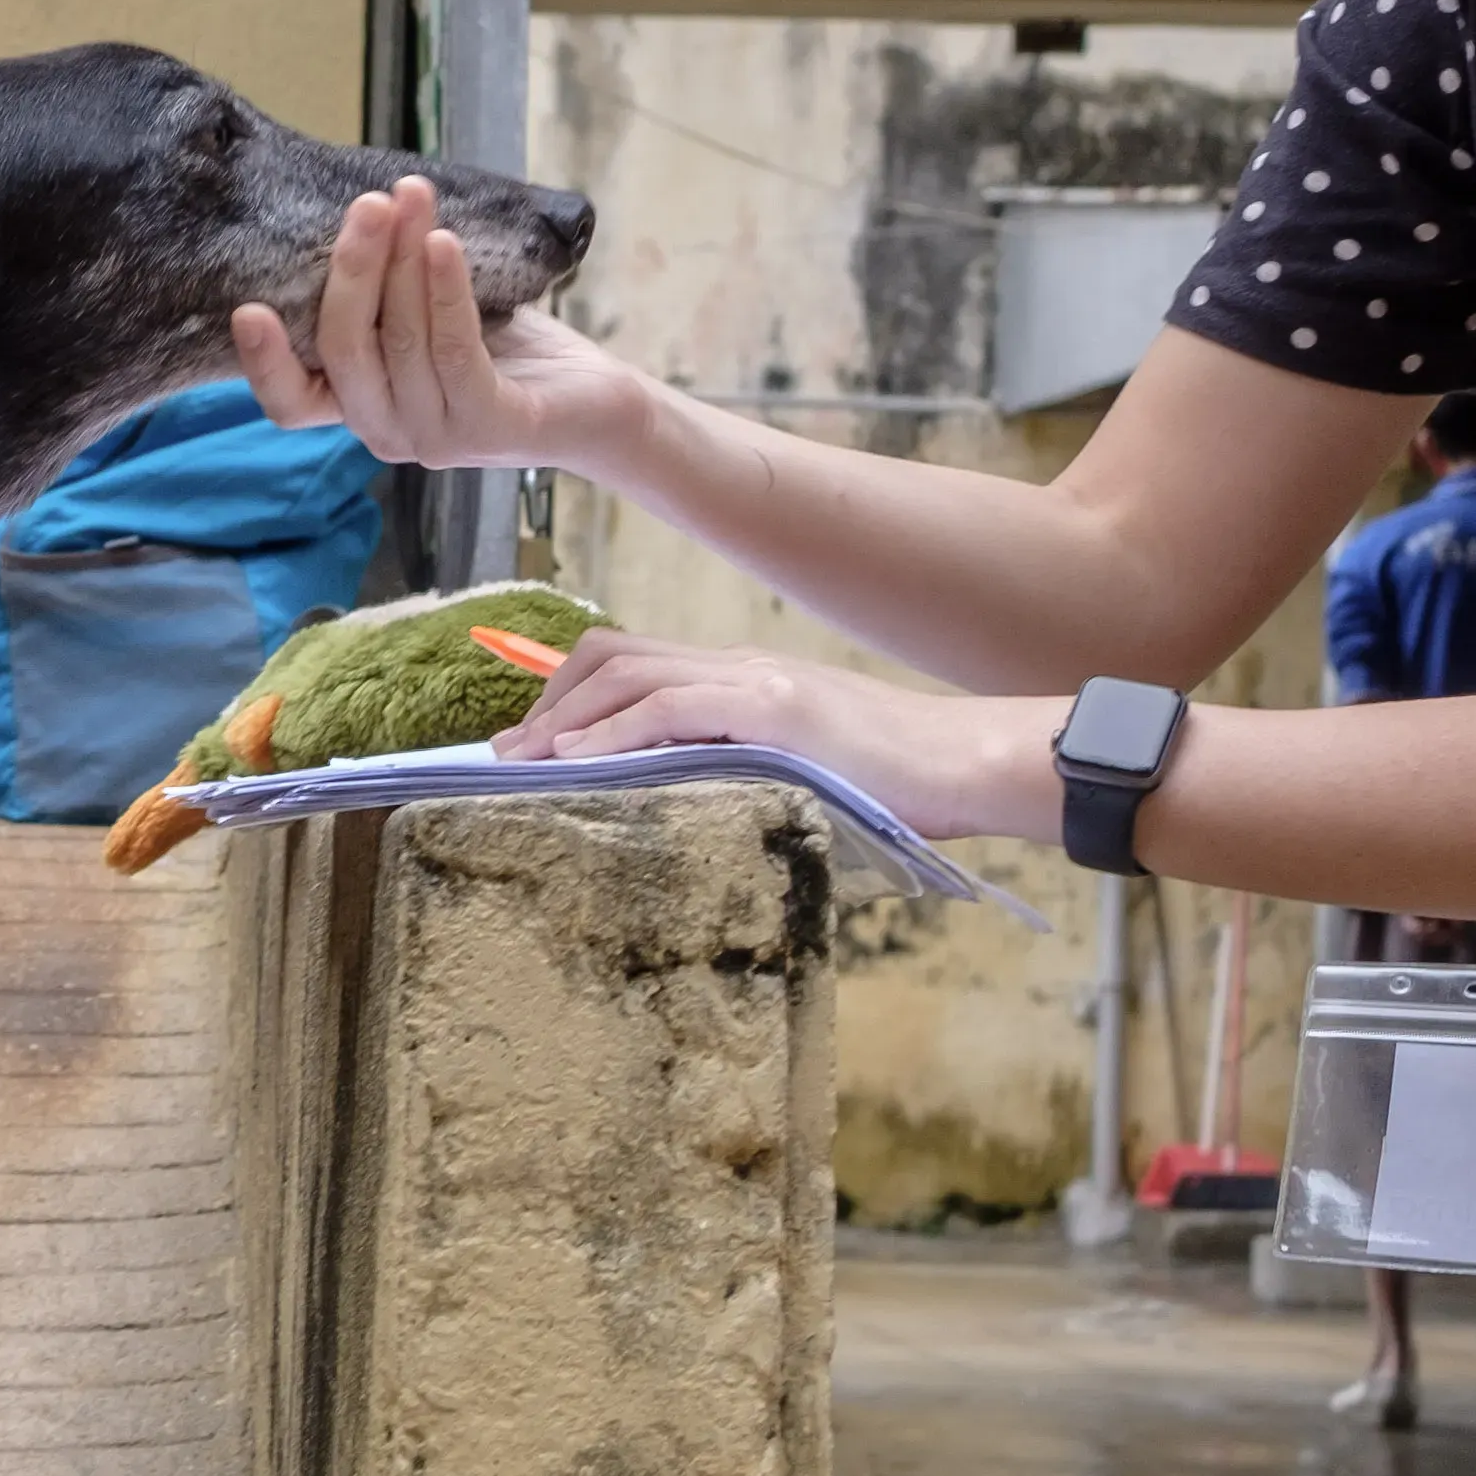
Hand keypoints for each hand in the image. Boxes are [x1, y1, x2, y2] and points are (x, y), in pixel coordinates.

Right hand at [234, 175, 649, 475]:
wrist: (596, 400)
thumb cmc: (505, 348)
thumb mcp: (430, 315)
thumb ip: (387, 289)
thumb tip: (357, 205)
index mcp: (361, 406)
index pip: (290, 404)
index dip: (262, 365)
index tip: (246, 309)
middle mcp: (387, 432)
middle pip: (345, 351)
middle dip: (352, 269)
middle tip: (368, 203)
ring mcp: (437, 439)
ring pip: (399, 343)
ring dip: (401, 262)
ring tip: (413, 199)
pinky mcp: (490, 428)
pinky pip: (453, 351)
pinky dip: (444, 291)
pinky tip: (443, 242)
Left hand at [495, 628, 1063, 842]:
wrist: (970, 764)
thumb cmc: (897, 785)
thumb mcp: (799, 775)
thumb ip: (739, 778)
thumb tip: (677, 821)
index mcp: (741, 678)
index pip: (632, 661)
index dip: (568, 694)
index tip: (527, 743)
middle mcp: (738, 666)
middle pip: (612, 654)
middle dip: (547, 701)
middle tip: (505, 757)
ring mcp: (755, 681)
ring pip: (629, 672)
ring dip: (563, 717)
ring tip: (522, 763)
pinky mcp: (774, 709)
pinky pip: (669, 707)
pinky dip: (611, 732)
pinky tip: (577, 760)